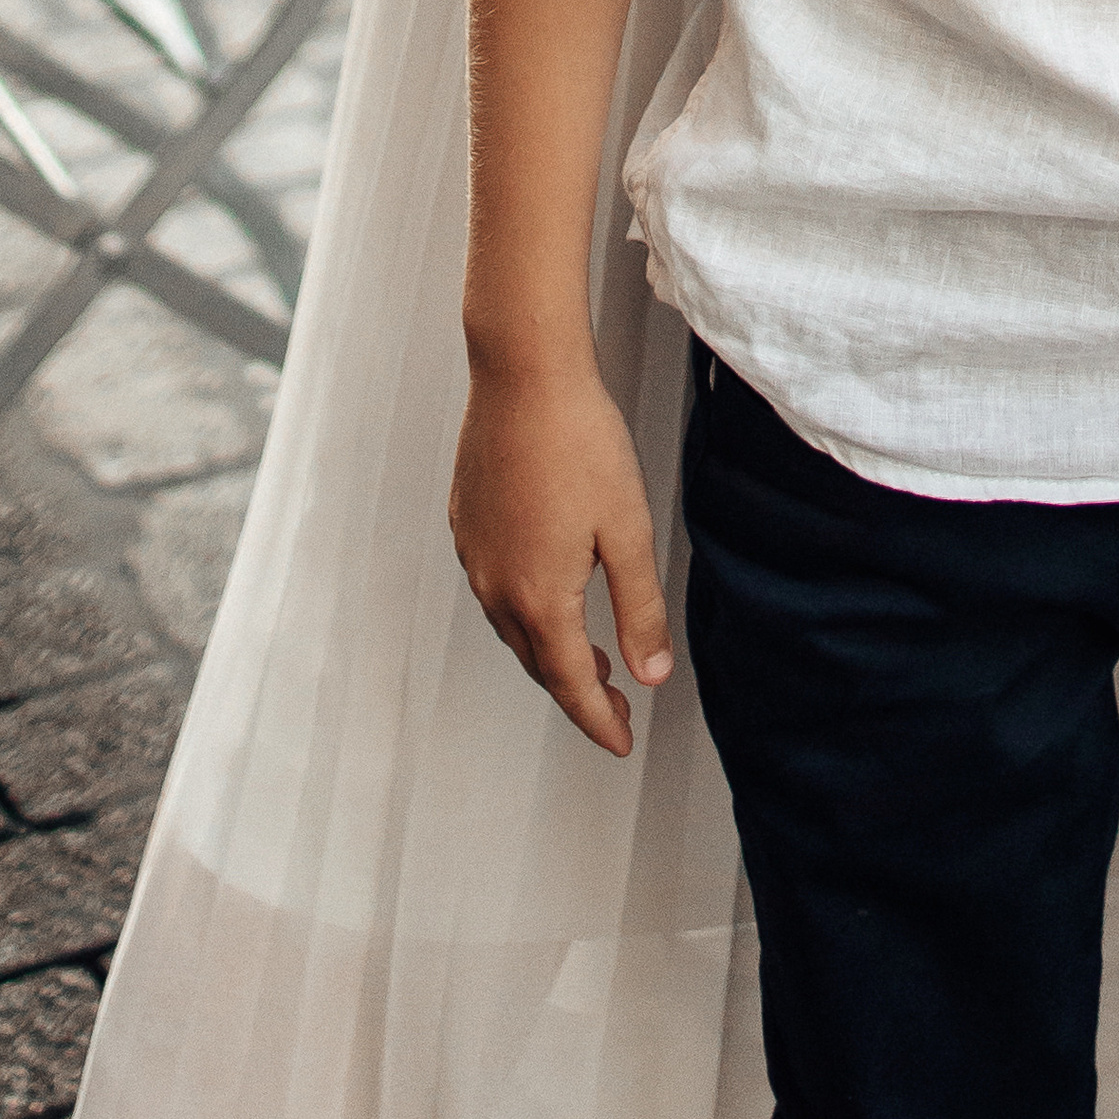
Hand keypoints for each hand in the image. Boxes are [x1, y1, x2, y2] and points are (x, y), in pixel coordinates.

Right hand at [449, 360, 671, 758]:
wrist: (523, 374)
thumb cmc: (580, 442)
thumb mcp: (629, 530)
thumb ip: (638, 610)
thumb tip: (651, 675)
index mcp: (540, 596)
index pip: (572, 684)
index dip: (600, 721)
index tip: (624, 744)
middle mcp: (496, 586)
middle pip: (538, 661)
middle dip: (578, 692)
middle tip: (619, 706)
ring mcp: (475, 554)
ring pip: (513, 627)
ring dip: (551, 651)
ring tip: (591, 659)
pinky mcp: (467, 523)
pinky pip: (494, 588)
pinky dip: (526, 610)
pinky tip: (552, 595)